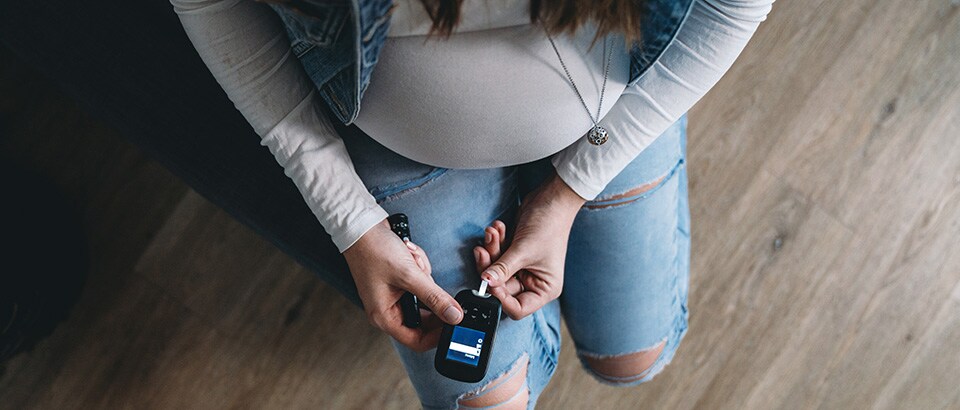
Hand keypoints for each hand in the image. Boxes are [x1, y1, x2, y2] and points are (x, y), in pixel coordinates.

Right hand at [343, 218, 463, 351]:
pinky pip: (421, 282)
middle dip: (431, 295)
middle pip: (424, 317)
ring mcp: (394, 295)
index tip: (454, 325)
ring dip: (424, 276)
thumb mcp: (409, 275)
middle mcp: (388, 309)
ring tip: (412, 259)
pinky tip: (410, 255)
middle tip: (428, 278)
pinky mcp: (400, 282)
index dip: (438, 336)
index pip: (417, 340)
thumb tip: (454, 316)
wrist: (361, 226)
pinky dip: (420, 268)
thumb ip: (434, 297)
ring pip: (425, 295)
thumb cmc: (373, 250)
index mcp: (384, 316)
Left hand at [480, 170, 585, 318]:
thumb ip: (502, 269)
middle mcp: (534, 282)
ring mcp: (523, 269)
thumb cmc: (548, 225)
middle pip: (502, 288)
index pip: (517, 308)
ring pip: (496, 271)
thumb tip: (484, 282)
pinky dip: (495, 243)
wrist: (551, 198)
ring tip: (492, 233)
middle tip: (482, 252)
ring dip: (491, 251)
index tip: (489, 282)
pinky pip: (498, 256)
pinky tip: (498, 228)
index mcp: (544, 289)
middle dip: (491, 267)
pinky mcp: (515, 255)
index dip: (500, 298)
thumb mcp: (523, 251)